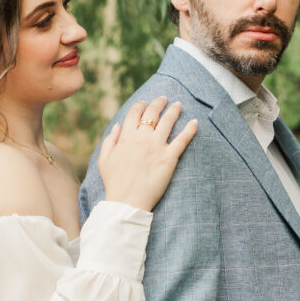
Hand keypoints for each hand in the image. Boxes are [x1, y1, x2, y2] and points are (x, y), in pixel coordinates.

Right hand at [98, 97, 197, 211]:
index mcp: (126, 137)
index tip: (145, 103)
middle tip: (164, 98)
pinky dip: (190, 129)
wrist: (127, 201)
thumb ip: (110, 141)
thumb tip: (117, 126)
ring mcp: (157, 147)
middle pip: (152, 113)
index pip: (134, 113)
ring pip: (168, 121)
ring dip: (174, 110)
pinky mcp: (169, 158)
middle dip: (159, 103)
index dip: (140, 105)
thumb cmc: (114, 183)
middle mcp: (142, 138)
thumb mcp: (104, 160)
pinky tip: (195, 122)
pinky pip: (182, 139)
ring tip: (178, 105)